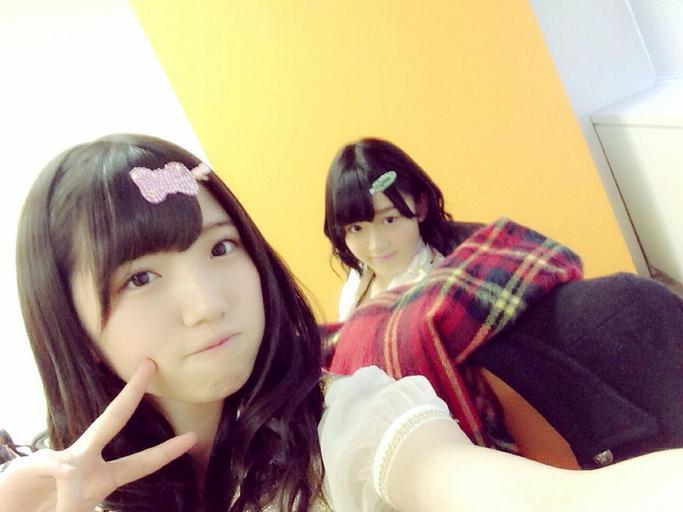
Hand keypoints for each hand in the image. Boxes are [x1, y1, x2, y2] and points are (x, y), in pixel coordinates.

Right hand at [0, 359, 195, 511]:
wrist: (11, 510)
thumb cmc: (46, 508)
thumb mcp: (72, 508)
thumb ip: (78, 495)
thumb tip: (68, 468)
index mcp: (103, 477)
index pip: (140, 462)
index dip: (167, 451)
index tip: (192, 437)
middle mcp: (83, 462)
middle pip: (112, 421)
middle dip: (132, 393)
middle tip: (150, 364)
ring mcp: (57, 461)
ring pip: (71, 455)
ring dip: (70, 475)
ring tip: (67, 485)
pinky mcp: (29, 466)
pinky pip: (46, 464)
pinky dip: (52, 470)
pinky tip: (57, 476)